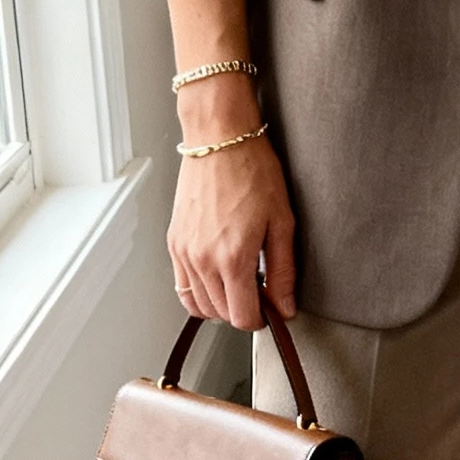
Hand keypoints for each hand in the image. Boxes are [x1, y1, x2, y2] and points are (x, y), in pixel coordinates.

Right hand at [167, 131, 296, 331]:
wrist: (219, 139)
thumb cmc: (252, 170)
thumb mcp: (282, 222)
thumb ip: (283, 271)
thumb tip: (285, 306)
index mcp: (232, 257)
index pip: (242, 317)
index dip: (261, 319)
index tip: (271, 309)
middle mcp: (203, 260)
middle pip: (221, 314)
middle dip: (243, 311)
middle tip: (260, 292)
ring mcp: (184, 253)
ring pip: (198, 305)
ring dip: (221, 304)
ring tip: (240, 284)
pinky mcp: (174, 243)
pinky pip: (182, 286)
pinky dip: (200, 292)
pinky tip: (218, 277)